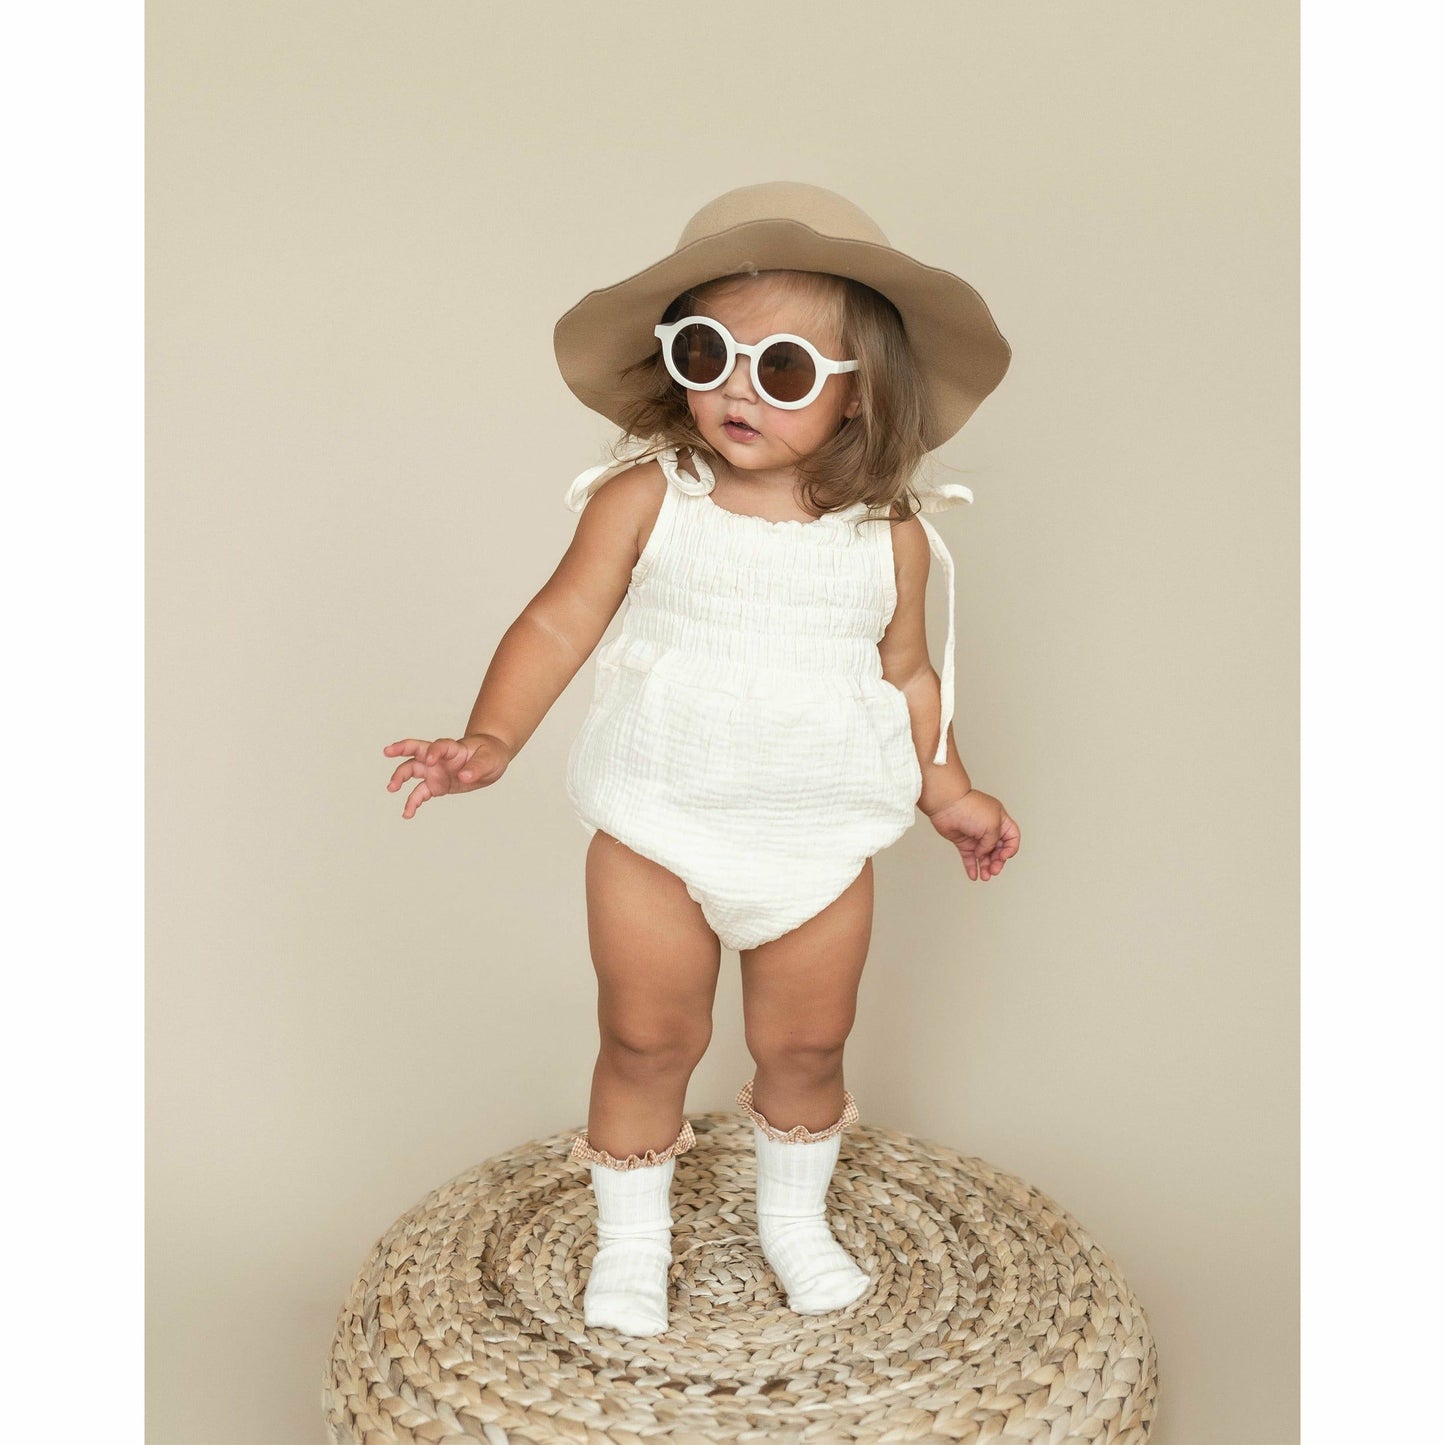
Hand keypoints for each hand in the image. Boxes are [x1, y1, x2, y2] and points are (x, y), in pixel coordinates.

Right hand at [382, 734, 511, 818]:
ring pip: (412, 771)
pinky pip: (420, 793)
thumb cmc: (490, 753)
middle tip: (387, 752)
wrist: (491, 761)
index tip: (432, 760)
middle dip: (401, 751)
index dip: (434, 751)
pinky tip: (407, 813)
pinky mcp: (436, 786)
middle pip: (416, 752)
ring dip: (400, 778)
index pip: (439, 746)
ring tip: (391, 788)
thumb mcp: (489, 759)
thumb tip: (464, 776)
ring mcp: (435, 771)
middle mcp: (439, 758)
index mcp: (452, 748)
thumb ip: (477, 767)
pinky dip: (412, 802)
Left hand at [925, 789, 1019, 881]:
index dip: (1011, 849)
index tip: (1004, 856)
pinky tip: (974, 876)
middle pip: (999, 849)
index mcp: (1000, 820)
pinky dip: (972, 867)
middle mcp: (989, 828)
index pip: (1012, 837)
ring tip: (985, 876)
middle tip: (994, 870)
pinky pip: (969, 857)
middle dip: (998, 862)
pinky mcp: (962, 842)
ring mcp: (975, 836)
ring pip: (984, 856)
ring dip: (986, 867)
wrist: (946, 805)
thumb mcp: (992, 826)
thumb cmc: (969, 808)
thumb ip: (992, 843)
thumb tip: (983, 853)